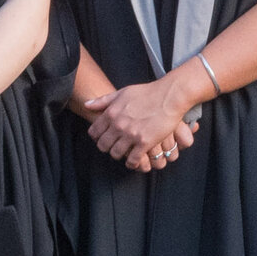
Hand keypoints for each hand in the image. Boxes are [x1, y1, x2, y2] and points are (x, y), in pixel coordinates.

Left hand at [85, 75, 199, 171]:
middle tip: (113, 147)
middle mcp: (118, 125)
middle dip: (107, 148)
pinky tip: (134, 160)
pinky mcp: (145, 143)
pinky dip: (132, 163)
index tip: (103, 138)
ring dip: (119, 155)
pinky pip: (132, 160)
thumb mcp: (122, 92)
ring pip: (116, 154)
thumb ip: (103, 100)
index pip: (94, 132)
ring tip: (124, 153)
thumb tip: (86, 105)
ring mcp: (131, 135)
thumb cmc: (147, 92)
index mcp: (111, 113)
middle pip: (103, 145)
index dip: (97, 137)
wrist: (169, 96)